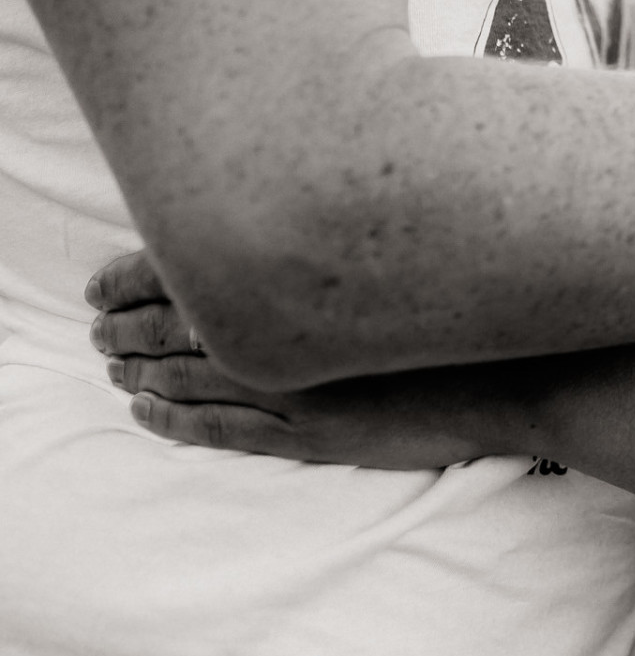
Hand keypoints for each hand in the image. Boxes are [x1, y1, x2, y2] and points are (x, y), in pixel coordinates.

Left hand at [87, 251, 509, 466]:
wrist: (517, 368)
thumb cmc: (467, 300)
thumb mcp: (401, 249)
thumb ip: (341, 240)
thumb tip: (289, 223)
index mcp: (299, 275)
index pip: (182, 269)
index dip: (128, 277)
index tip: (100, 282)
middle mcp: (284, 327)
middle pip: (169, 325)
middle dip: (123, 326)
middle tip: (95, 327)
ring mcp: (293, 386)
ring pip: (185, 378)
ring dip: (138, 370)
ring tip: (111, 365)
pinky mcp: (311, 432)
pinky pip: (219, 429)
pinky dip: (172, 418)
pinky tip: (144, 410)